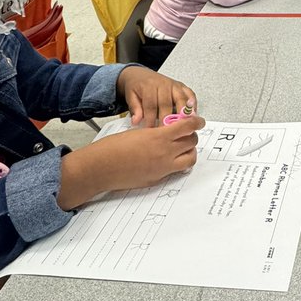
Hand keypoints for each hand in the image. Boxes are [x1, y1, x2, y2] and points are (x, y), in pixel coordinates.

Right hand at [59, 117, 204, 209]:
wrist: (100, 168)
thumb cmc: (113, 148)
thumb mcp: (138, 132)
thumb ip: (157, 133)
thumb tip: (168, 132)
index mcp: (159, 137)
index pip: (187, 127)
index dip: (196, 122)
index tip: (199, 121)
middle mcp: (164, 153)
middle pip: (192, 142)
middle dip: (192, 136)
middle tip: (187, 133)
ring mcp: (163, 168)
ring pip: (190, 159)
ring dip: (189, 151)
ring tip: (181, 148)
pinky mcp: (158, 179)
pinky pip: (176, 171)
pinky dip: (178, 164)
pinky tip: (168, 159)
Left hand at [118, 65, 195, 127]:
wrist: (140, 74)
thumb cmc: (137, 87)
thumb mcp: (131, 96)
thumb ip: (135, 109)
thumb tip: (136, 122)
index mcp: (149, 86)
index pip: (151, 105)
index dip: (151, 119)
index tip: (150, 131)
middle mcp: (163, 84)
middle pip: (166, 103)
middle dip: (166, 119)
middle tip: (166, 132)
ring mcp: (173, 85)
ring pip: (180, 99)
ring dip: (182, 113)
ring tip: (183, 125)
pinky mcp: (181, 86)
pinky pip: (190, 94)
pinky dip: (193, 104)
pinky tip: (193, 114)